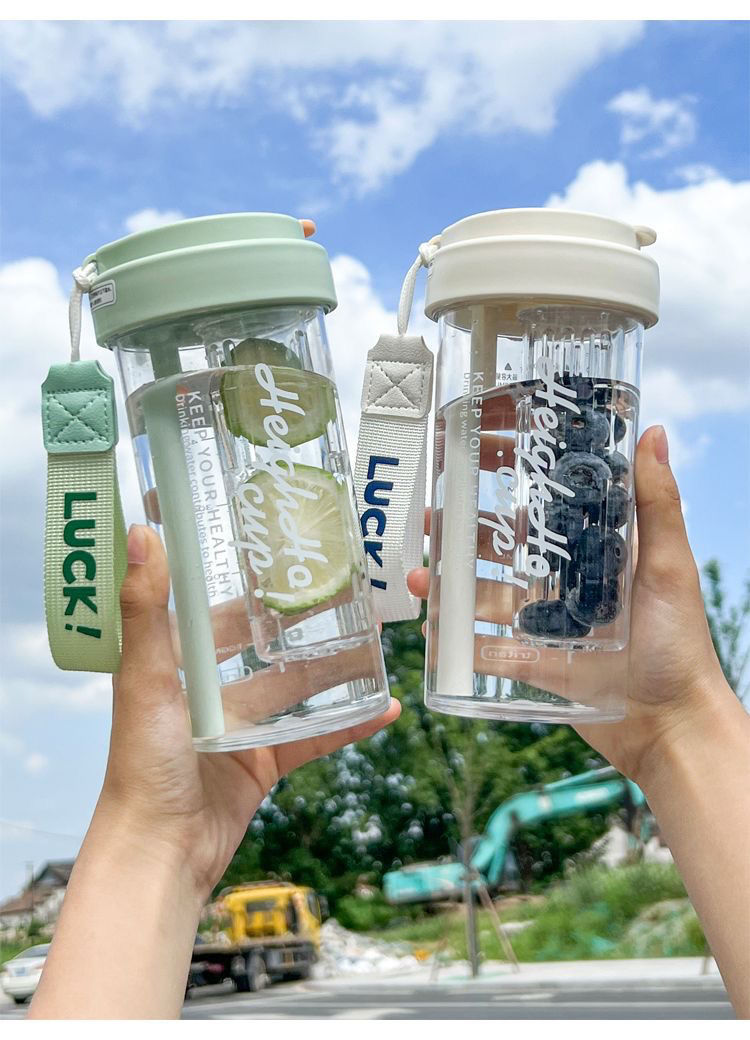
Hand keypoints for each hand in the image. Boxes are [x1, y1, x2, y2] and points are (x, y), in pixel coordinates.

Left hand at [98, 524, 399, 900]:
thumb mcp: (144, 678)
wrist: (159, 853)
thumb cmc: (141, 764)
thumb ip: (144, 609)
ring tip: (377, 639)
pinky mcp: (265, 765)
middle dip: (303, 623)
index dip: (250, 587)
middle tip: (348, 593)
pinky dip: (348, 724)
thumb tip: (140, 532)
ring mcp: (240, 729)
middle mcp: (209, 693)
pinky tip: (384, 709)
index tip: (288, 558)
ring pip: (296, 689)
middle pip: (265, 648)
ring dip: (334, 668)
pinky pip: (313, 737)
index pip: (217, 614)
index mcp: (177, 666)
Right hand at [408, 425, 730, 785]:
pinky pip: (488, 650)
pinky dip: (458, 641)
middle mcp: (566, 584)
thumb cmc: (680, 643)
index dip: (510, 482)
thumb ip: (658, 505)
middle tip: (429, 521)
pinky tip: (431, 630)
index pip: (546, 507)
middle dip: (463, 535)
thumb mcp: (669, 567)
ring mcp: (546, 626)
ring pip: (487, 597)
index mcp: (594, 553)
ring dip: (451, 587)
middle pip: (505, 550)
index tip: (474, 457)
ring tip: (416, 579)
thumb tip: (654, 434)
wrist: (671, 726)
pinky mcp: (534, 666)